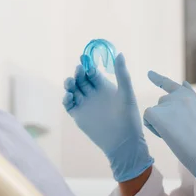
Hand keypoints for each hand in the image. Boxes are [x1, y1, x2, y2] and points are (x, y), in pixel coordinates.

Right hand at [62, 53, 153, 181]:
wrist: (123, 142)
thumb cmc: (129, 117)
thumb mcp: (126, 93)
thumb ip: (122, 74)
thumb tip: (119, 53)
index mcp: (105, 86)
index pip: (92, 72)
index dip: (87, 65)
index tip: (83, 58)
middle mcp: (93, 94)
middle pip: (81, 79)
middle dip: (78, 74)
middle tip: (79, 70)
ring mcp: (85, 104)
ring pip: (73, 90)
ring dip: (69, 84)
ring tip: (71, 83)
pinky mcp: (79, 116)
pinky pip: (69, 105)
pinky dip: (66, 99)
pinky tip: (69, 96)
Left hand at [143, 71, 195, 195]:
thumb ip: (193, 101)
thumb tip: (183, 84)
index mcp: (193, 97)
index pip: (174, 85)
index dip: (159, 79)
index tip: (149, 74)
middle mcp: (180, 96)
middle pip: (163, 102)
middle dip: (166, 116)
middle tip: (180, 134)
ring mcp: (170, 103)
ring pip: (156, 112)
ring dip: (161, 123)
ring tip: (178, 137)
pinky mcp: (159, 114)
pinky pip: (148, 118)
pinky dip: (153, 128)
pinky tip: (166, 136)